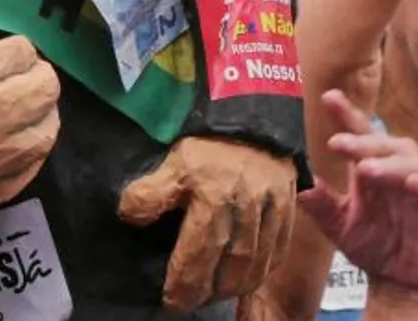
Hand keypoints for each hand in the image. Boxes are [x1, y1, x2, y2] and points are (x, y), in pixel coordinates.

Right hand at [0, 0, 61, 214]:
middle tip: (14, 83)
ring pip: (46, 129)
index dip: (10, 53)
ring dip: (37, 118)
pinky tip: (10, 148)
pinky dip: (26, 156)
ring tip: (18, 115)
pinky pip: (31, 167)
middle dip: (33, 79)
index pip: (24, 51)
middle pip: (46, 87)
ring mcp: (1, 155)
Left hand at [118, 136, 298, 311]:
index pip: (197, 255)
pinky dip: (265, 269)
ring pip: (256, 261)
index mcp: (213, 199)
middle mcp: (244, 209)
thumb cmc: (209, 142)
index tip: (172, 300)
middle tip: (193, 301)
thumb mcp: (175, 161)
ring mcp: (271, 209)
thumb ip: (152, 192)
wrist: (253, 115)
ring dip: (237, 285)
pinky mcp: (289, 206)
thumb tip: (128, 216)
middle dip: (210, 291)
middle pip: (229, 265)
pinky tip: (252, 278)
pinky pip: (279, 247)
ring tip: (219, 295)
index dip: (184, 284)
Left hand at [296, 90, 417, 293]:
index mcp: (372, 167)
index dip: (347, 114)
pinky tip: (409, 184)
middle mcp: (398, 169)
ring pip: (411, 161)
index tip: (329, 97)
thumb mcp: (338, 224)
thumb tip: (295, 183)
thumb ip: (320, 203)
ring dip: (388, 162)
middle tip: (338, 142)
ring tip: (365, 169)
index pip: (361, 134)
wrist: (399, 282)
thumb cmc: (373, 245)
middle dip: (362, 140)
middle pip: (385, 143)